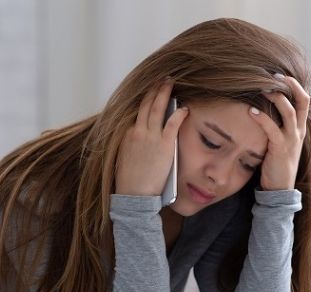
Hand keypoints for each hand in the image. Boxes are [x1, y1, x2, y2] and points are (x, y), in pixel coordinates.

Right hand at [115, 78, 188, 195]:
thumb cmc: (130, 181)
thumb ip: (132, 144)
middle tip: (161, 79)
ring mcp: (150, 137)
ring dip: (164, 93)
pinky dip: (179, 114)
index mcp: (127, 134)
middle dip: (154, 89)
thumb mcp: (125, 157)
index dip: (145, 101)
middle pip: (145, 104)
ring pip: (157, 108)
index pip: (137, 114)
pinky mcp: (163, 144)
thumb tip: (140, 139)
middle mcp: (137, 131)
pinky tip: (185, 108)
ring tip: (170, 82)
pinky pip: (172, 123)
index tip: (151, 93)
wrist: (133, 194)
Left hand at [250, 73, 309, 190]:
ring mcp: (291, 140)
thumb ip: (275, 126)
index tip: (281, 74)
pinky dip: (262, 118)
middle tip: (274, 74)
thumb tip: (261, 109)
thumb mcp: (279, 142)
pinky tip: (250, 111)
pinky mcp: (280, 149)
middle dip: (290, 85)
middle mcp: (298, 131)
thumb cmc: (275, 164)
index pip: (304, 100)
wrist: (279, 189)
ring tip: (262, 88)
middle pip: (302, 101)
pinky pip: (273, 129)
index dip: (295, 85)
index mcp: (299, 128)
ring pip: (290, 112)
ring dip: (276, 97)